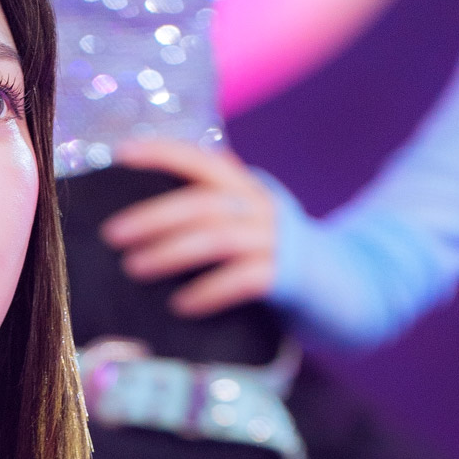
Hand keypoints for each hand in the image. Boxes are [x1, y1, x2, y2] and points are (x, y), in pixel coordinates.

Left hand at [98, 136, 278, 312]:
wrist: (345, 289)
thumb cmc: (277, 262)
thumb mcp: (247, 229)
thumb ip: (210, 217)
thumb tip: (141, 225)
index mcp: (248, 189)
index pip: (203, 160)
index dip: (163, 153)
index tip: (122, 154)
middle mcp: (262, 207)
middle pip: (203, 202)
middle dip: (153, 215)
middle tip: (112, 234)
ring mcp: (278, 241)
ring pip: (219, 237)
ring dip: (171, 252)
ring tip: (134, 267)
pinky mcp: (289, 277)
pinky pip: (244, 279)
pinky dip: (209, 291)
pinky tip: (181, 305)